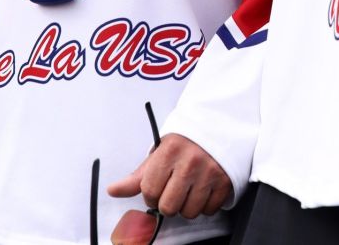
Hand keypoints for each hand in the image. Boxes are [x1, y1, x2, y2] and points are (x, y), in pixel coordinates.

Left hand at [107, 133, 232, 219]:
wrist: (218, 125)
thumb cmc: (185, 141)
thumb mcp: (160, 153)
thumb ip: (137, 177)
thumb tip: (112, 191)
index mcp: (170, 152)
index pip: (150, 192)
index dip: (151, 194)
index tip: (158, 187)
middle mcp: (190, 162)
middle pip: (169, 207)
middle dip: (168, 203)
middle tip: (173, 189)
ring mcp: (210, 172)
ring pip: (190, 212)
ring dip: (187, 206)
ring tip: (189, 189)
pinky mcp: (225, 181)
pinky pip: (209, 210)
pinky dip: (205, 205)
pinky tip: (203, 190)